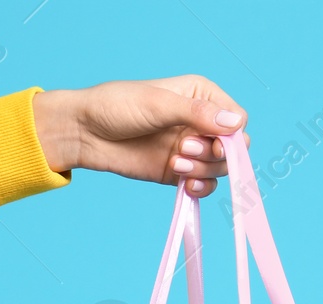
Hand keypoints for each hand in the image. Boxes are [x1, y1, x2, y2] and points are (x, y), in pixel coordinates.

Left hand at [31, 75, 247, 197]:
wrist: (85, 133)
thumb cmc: (116, 107)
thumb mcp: (158, 104)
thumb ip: (197, 114)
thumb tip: (236, 124)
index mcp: (201, 96)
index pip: (237, 118)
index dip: (232, 135)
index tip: (213, 141)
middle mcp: (200, 122)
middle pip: (233, 147)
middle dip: (216, 154)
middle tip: (185, 150)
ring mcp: (190, 148)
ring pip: (220, 168)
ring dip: (203, 170)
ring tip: (175, 163)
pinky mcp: (179, 171)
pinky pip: (205, 184)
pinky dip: (201, 187)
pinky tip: (186, 185)